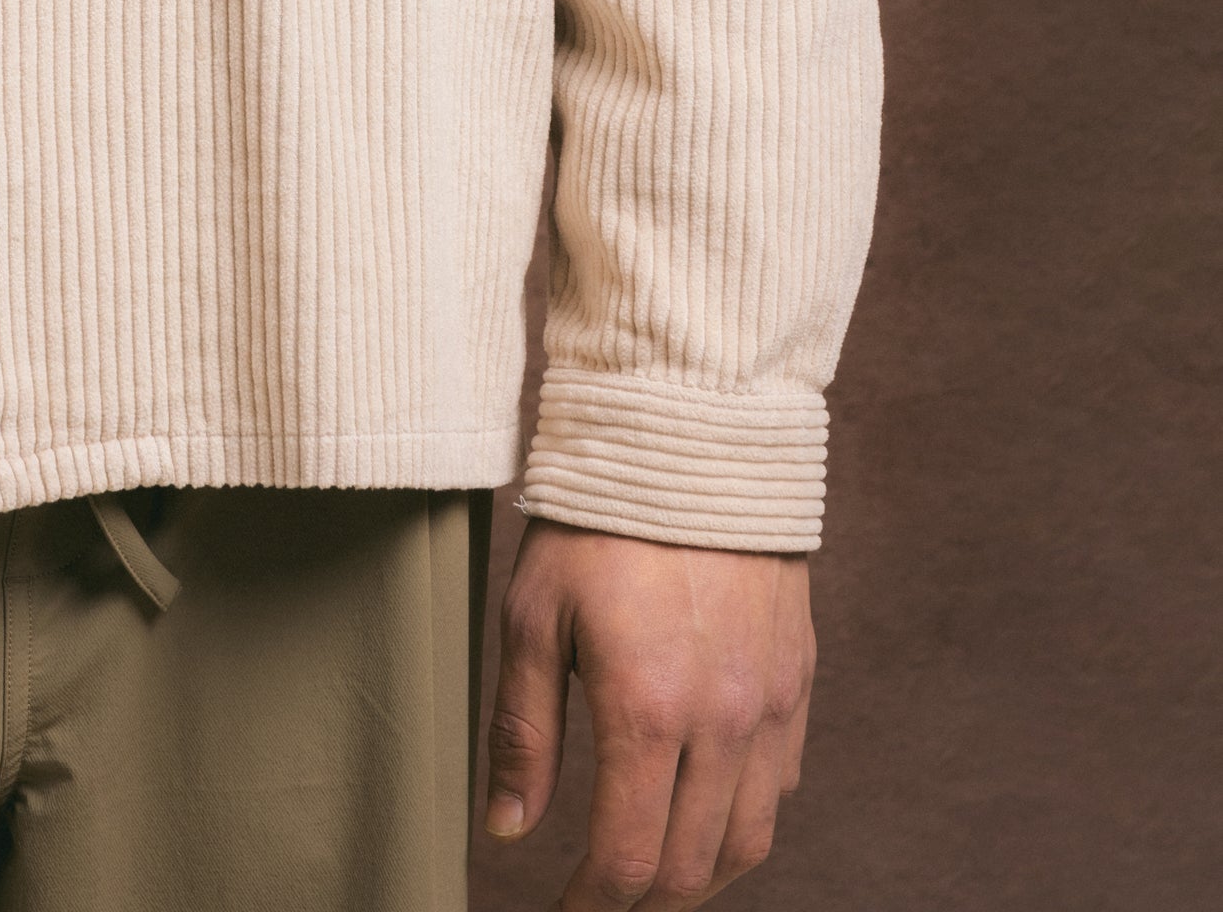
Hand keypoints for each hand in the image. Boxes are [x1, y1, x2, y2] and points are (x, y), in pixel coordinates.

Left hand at [483, 518, 814, 905]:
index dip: (591, 906)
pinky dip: (741, 821)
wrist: (692, 441)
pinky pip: (779, 788)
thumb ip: (522, 731)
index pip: (627, 859)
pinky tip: (703, 810)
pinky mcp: (797, 684)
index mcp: (647, 710)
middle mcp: (722, 722)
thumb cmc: (597, 521)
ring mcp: (770, 707)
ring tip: (650, 873)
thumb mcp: (532, 614)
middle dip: (640, 901)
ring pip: (748, 842)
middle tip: (599, 899)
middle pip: (690, 868)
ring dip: (697, 876)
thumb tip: (507, 830)